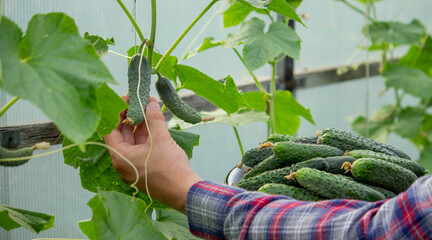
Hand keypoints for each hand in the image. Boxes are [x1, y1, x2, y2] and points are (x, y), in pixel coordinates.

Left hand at [104, 96, 201, 212]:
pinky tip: (155, 123)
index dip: (117, 113)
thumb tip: (150, 103)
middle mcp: (123, 163)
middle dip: (131, 117)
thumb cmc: (169, 168)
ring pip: (133, 141)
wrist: (184, 192)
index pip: (110, 130)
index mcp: (120, 157)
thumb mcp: (161, 139)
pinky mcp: (145, 169)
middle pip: (121, 135)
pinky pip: (141, 149)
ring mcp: (134, 167)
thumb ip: (154, 119)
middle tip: (139, 101)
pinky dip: (147, 136)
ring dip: (140, 125)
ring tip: (150, 108)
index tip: (127, 100)